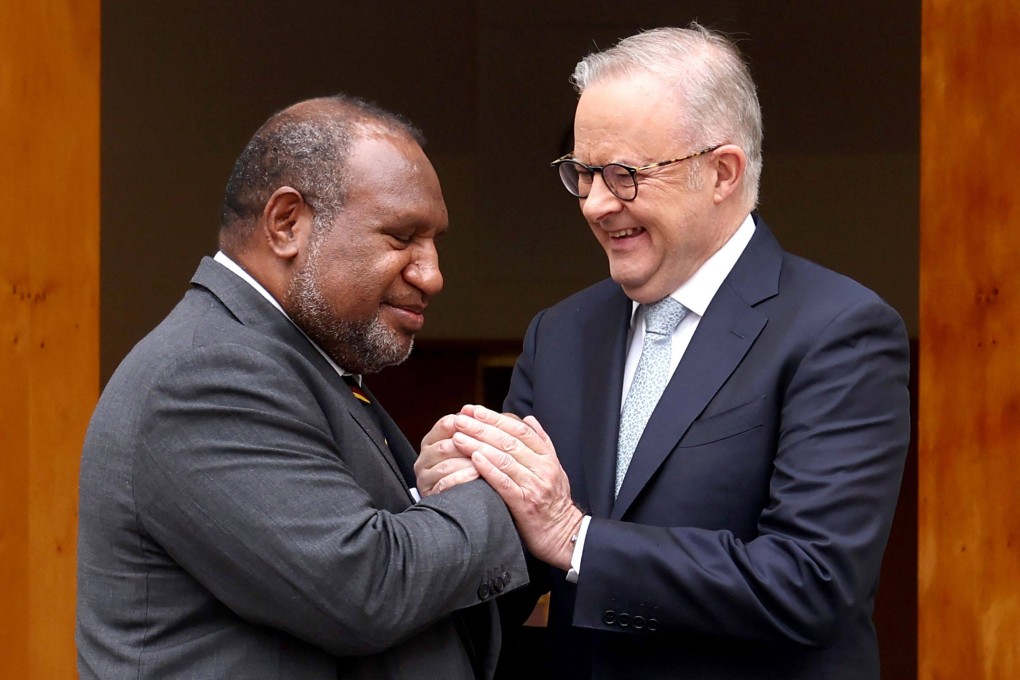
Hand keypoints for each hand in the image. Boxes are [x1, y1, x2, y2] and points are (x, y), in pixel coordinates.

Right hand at [416, 413, 477, 495]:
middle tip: (490, 446)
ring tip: (485, 463)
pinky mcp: (428, 493)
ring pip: (445, 465)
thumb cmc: (470, 468)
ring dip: (466, 463)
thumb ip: (476, 428)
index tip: (485, 425)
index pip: (446, 424)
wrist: (463, 501)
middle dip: (468, 446)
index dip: (466, 423)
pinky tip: (476, 475)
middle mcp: (425, 456)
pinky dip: (461, 478)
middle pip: (445, 446)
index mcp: (432, 440)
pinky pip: (444, 484)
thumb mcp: (471, 445)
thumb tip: (483, 411)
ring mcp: (424, 476)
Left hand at [447, 405, 582, 570]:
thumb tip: (528, 419)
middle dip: (482, 427)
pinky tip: (474, 458)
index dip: (495, 418)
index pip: (519, 430)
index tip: (475, 410)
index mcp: (547, 457)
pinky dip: (489, 469)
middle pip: (509, 441)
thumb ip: (542, 442)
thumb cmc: (554, 502)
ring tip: (458, 436)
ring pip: (504, 459)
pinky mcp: (525, 505)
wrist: (564, 535)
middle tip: (461, 418)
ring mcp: (534, 486)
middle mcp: (542, 468)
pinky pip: (504, 483)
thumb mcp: (555, 468)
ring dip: (479, 445)